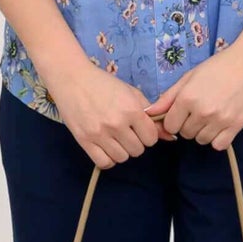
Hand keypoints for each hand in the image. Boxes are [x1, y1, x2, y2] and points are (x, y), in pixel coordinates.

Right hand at [46, 62, 177, 168]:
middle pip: (138, 150)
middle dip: (135, 143)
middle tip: (126, 133)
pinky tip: (106, 147)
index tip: (139, 129)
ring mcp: (99, 134)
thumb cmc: (103, 84)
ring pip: (122, 158)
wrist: (72, 79)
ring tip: (115, 139)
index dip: (147, 135)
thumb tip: (169, 136)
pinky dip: (108, 158)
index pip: (151, 138)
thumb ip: (150, 114)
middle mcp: (117, 124)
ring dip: (122, 151)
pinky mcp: (84, 141)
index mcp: (131, 110)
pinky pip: (104, 162)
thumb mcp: (131, 93)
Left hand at [143, 43, 242, 147]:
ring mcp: (220, 120)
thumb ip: (168, 97)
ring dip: (203, 131)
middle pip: (185, 134)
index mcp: (187, 98)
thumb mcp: (189, 77)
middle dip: (188, 124)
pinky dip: (218, 138)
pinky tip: (221, 125)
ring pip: (201, 140)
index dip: (174, 120)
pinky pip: (218, 145)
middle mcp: (202, 112)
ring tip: (212, 115)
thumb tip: (149, 113)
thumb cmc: (218, 66)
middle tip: (200, 109)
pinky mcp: (236, 126)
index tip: (182, 112)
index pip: (170, 125)